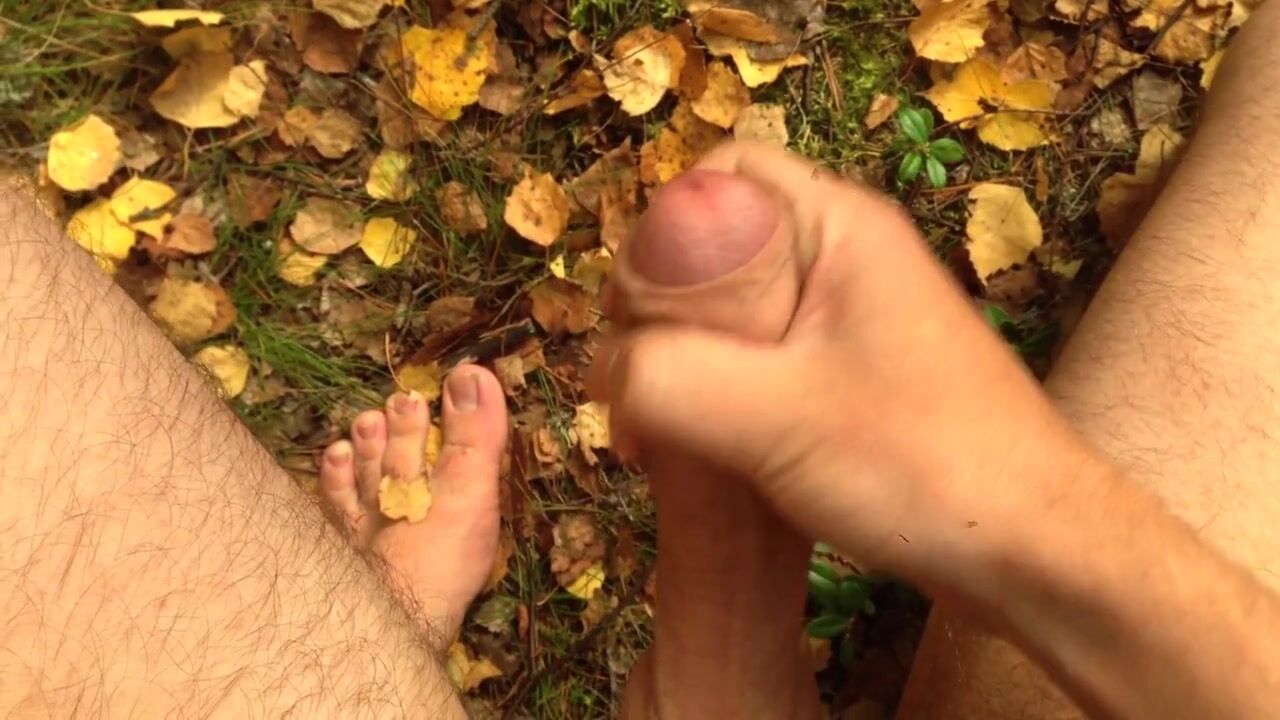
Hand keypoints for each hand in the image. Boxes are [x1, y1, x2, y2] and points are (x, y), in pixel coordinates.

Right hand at [590, 143, 1112, 602]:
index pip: (721, 173)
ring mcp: (851, 317)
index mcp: (839, 226)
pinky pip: (761, 359)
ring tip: (660, 432)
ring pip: (734, 310)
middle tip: (637, 388)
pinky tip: (704, 452)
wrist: (1035, 552)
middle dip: (661, 310)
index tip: (632, 313)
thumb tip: (600, 368)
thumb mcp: (774, 418)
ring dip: (686, 362)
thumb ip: (668, 379)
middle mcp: (846, 255)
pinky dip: (721, 394)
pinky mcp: (851, 375)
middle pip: (717, 244)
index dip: (659, 230)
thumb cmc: (922, 467)